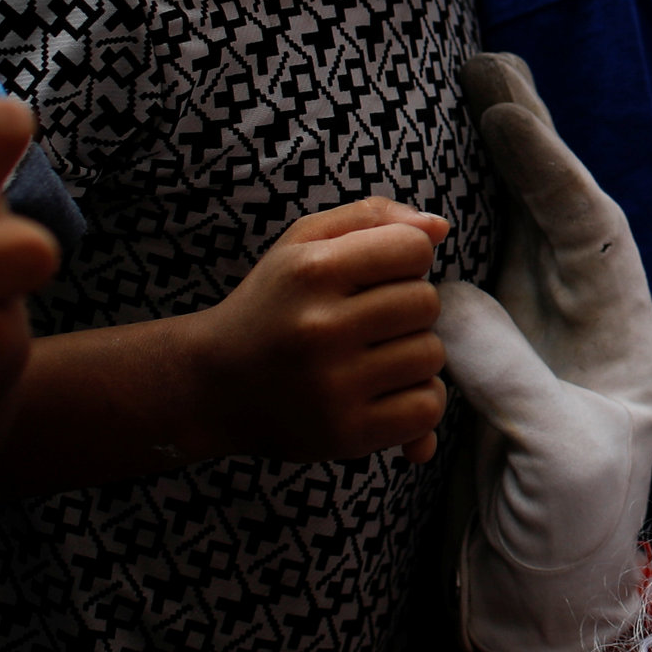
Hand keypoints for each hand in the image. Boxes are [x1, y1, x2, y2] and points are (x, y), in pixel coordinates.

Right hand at [189, 200, 451, 461]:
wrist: (212, 387)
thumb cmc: (271, 306)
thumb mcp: (302, 244)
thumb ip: (371, 218)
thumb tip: (439, 228)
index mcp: (312, 270)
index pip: (414, 249)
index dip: (406, 260)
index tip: (377, 277)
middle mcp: (320, 327)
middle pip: (426, 303)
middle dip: (408, 308)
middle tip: (371, 322)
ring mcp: (332, 386)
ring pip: (431, 356)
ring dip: (414, 355)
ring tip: (374, 357)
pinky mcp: (344, 434)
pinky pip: (426, 410)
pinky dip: (419, 401)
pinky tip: (387, 392)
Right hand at [437, 53, 651, 651]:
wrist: (540, 615)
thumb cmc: (572, 542)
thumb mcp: (553, 459)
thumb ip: (507, 376)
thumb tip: (448, 300)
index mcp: (621, 340)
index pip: (591, 229)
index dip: (551, 162)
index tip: (507, 106)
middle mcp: (581, 328)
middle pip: (554, 214)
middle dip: (523, 142)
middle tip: (484, 67)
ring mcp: (532, 344)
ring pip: (510, 238)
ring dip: (485, 175)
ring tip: (459, 101)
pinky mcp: (484, 370)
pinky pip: (464, 285)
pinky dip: (444, 237)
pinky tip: (423, 197)